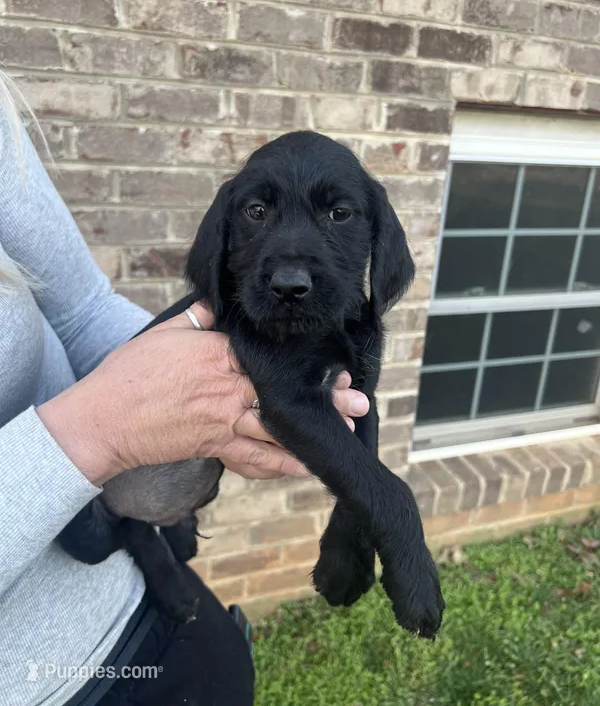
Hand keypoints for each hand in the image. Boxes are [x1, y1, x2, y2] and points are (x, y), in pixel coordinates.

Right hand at [37, 303, 369, 484]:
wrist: (104, 420)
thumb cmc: (129, 375)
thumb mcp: (163, 334)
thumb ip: (196, 319)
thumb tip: (217, 304)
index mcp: (217, 353)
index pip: (268, 354)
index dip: (301, 359)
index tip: (327, 360)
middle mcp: (228, 387)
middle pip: (283, 390)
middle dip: (323, 396)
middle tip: (357, 399)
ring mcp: (223, 419)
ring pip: (278, 426)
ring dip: (314, 428)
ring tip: (346, 428)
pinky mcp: (215, 446)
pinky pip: (256, 459)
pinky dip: (283, 464)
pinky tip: (307, 465)